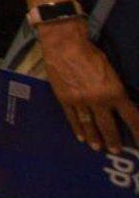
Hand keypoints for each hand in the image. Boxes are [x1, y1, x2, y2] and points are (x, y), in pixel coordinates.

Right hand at [40, 21, 138, 153]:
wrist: (65, 46)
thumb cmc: (91, 54)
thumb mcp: (111, 71)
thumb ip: (114, 88)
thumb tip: (119, 102)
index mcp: (115, 92)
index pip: (132, 117)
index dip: (138, 131)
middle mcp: (99, 101)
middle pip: (109, 126)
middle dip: (113, 140)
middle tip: (115, 151)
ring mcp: (80, 102)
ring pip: (89, 125)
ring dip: (95, 138)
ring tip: (98, 147)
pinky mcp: (65, 99)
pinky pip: (73, 118)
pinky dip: (77, 129)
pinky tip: (81, 137)